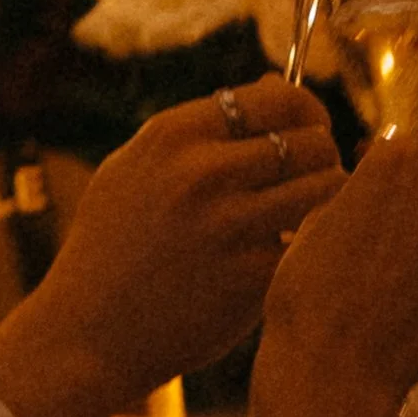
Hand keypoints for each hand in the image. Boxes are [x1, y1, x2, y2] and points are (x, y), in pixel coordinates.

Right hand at [0, 75, 344, 416]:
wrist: (88, 334)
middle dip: (324, 156)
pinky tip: (295, 254)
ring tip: (312, 213)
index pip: (279, 98)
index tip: (310, 130)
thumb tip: (278, 81)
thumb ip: (205, 124)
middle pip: (311, 141)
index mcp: (175, 134)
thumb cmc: (112, 246)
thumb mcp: (135, 167)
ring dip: (329, 200)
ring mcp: (230, 224)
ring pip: (326, 187)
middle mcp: (203, 171)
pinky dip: (313, 245)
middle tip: (315, 177)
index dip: (307, 111)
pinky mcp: (252, 275)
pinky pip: (313, 240)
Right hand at [261, 136, 417, 404]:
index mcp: (400, 161)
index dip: (394, 185)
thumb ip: (363, 191)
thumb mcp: (318, 219)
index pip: (411, 155)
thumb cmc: (308, 294)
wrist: (330, 370)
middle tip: (391, 260)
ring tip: (402, 295)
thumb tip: (382, 187)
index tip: (379, 212)